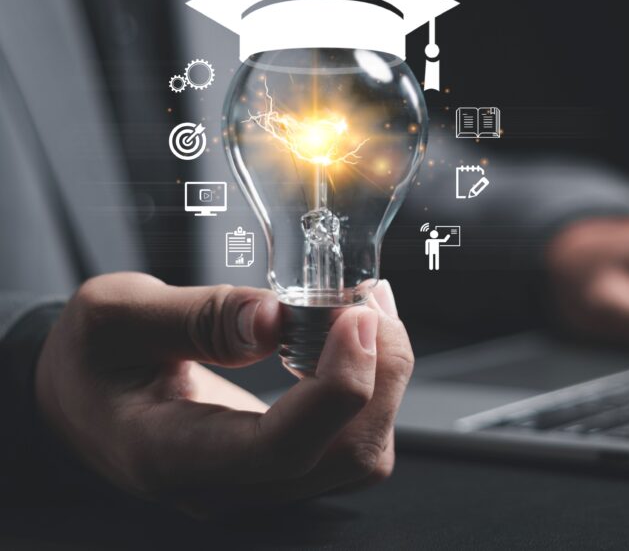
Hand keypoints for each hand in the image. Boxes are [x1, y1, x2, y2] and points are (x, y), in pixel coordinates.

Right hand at [34, 272, 412, 513]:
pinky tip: (356, 335)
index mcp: (170, 455)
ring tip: (366, 309)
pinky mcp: (285, 466)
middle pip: (345, 456)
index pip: (280, 449)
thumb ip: (196, 315)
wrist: (85, 396)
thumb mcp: (116, 313)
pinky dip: (374, 385)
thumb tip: (275, 317)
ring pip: (363, 453)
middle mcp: (225, 487)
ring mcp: (261, 484)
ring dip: (385, 377)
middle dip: (380, 373)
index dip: (336, 387)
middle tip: (366, 301)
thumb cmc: (93, 355)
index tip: (355, 319)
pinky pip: (355, 439)